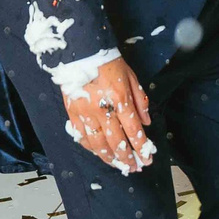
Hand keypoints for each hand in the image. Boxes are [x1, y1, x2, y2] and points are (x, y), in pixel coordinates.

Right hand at [59, 58, 154, 172]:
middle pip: (116, 141)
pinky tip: (97, 152)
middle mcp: (102, 109)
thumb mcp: (131, 77)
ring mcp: (85, 112)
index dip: (141, 148)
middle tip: (133, 168)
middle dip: (126, 158)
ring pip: (97, 143)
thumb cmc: (108, 62)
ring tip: (117, 165)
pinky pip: (81, 136)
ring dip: (108, 157)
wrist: (81, 51)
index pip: (133, 130)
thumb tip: (146, 122)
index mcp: (120, 99)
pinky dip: (90, 147)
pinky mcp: (72, 112)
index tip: (147, 158)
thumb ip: (140, 101)